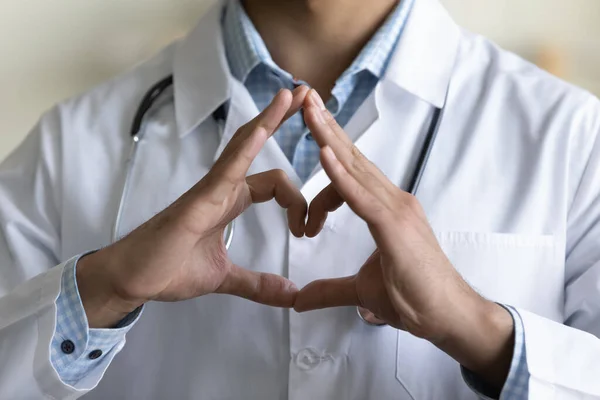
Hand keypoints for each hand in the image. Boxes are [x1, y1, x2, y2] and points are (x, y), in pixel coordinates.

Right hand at [78, 87, 309, 327]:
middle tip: (307, 94)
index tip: (305, 230)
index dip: (296, 200)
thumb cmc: (169, 269)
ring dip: (269, 119)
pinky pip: (226, 168)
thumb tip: (291, 295)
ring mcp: (209, 190)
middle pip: (255, 145)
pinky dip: (246, 147)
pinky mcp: (198, 200)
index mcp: (229, 201)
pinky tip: (264, 127)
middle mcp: (221, 188)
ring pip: (242, 146)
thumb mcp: (225, 278)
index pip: (273, 183)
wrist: (132, 280)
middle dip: (281, 120)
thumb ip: (257, 284)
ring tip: (294, 94)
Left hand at [294, 89, 513, 388]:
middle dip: (328, 127)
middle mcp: (394, 201)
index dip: (329, 159)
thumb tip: (300, 300)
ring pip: (356, 168)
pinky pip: (362, 196)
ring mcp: (397, 210)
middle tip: (306, 98)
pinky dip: (340, 174)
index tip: (309, 142)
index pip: (352, 175)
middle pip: (354, 158)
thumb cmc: (415, 299)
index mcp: (387, 209)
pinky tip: (323, 153)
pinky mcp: (395, 226)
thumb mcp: (362, 291)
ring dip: (330, 138)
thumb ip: (329, 290)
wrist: (449, 318)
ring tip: (309, 111)